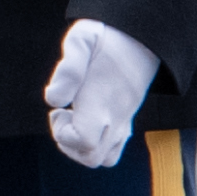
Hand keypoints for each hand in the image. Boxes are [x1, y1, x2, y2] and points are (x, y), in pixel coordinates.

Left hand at [43, 19, 159, 170]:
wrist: (142, 37)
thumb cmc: (107, 36)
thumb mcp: (83, 38)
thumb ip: (68, 68)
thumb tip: (54, 100)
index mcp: (102, 100)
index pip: (84, 141)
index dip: (62, 133)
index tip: (60, 110)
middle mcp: (115, 117)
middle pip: (92, 158)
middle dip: (68, 143)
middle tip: (64, 114)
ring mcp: (123, 121)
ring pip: (103, 159)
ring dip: (81, 147)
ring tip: (73, 118)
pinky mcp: (126, 121)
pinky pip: (112, 150)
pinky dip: (95, 144)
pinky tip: (86, 117)